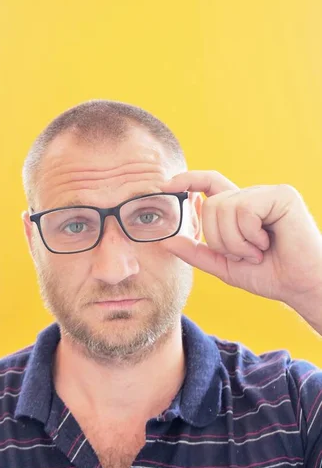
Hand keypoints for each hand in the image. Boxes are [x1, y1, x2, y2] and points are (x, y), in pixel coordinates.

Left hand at [161, 171, 321, 307]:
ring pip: (225, 207)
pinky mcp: (282, 196)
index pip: (209, 183)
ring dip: (236, 241)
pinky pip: (244, 210)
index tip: (166, 185)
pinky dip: (249, 234)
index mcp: (240, 208)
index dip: (188, 179)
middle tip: (245, 255)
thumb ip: (197, 252)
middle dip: (220, 238)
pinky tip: (267, 242)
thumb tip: (166, 240)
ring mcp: (268, 193)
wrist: (301, 287)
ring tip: (257, 251)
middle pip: (212, 204)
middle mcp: (253, 196)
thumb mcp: (225, 265)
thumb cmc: (270, 275)